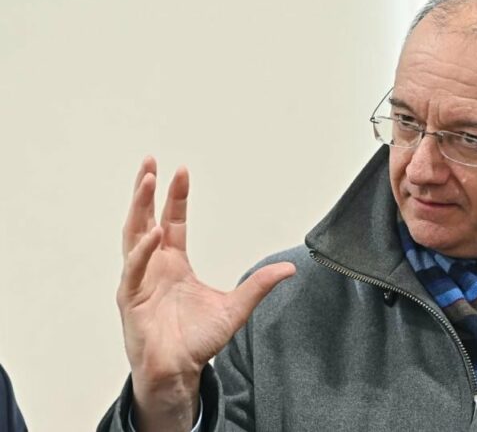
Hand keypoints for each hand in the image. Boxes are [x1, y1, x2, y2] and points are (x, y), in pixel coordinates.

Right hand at [117, 157, 295, 430]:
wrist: (180, 371)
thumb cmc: (198, 340)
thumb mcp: (236, 307)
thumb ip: (259, 285)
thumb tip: (289, 269)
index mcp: (174, 263)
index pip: (174, 221)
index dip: (176, 196)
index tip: (181, 170)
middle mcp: (153, 266)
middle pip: (146, 219)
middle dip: (147, 190)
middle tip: (150, 161)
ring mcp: (139, 280)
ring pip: (133, 236)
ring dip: (138, 208)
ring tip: (146, 181)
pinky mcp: (130, 298)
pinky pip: (134, 269)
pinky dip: (143, 251)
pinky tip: (154, 233)